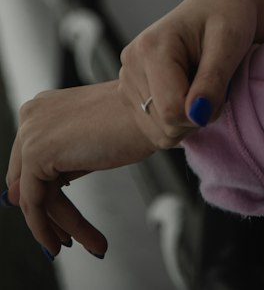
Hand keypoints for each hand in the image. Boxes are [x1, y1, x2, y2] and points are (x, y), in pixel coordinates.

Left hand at [6, 80, 151, 258]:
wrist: (154, 110)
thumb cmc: (134, 121)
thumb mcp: (87, 141)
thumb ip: (58, 162)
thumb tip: (20, 196)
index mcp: (43, 107)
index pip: (29, 163)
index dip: (42, 195)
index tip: (59, 219)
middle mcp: (31, 115)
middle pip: (29, 181)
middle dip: (51, 215)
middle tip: (69, 239)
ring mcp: (30, 132)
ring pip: (35, 197)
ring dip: (61, 227)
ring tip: (91, 245)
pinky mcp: (35, 152)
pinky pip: (35, 203)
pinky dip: (48, 229)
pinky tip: (72, 242)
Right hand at [117, 0, 263, 148]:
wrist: (221, 5)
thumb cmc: (229, 14)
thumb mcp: (229, 41)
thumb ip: (213, 79)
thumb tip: (198, 115)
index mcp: (151, 47)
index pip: (172, 110)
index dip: (205, 110)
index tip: (223, 85)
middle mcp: (132, 64)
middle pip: (165, 123)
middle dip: (198, 113)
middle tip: (216, 81)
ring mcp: (128, 80)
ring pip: (161, 130)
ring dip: (190, 117)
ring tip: (202, 82)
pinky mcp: (133, 93)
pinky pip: (157, 129)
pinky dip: (180, 120)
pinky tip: (190, 90)